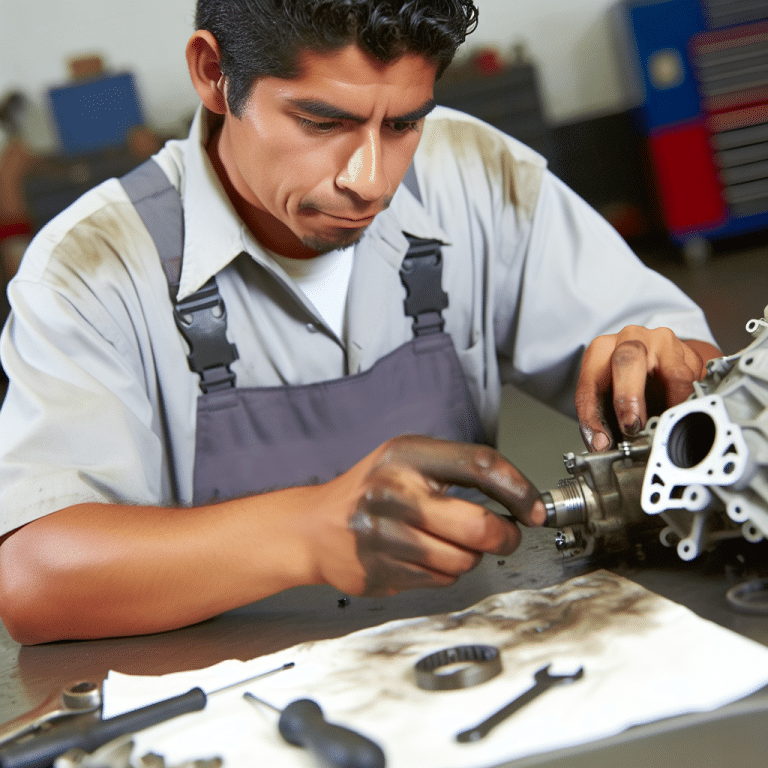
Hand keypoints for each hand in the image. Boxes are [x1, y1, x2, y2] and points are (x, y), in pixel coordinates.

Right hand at [302, 435, 544, 597]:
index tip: (534, 509)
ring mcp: (385, 536)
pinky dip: (444, 572)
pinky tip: (422, 557)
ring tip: (449, 543)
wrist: (314, 527)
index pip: (480, 465)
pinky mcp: (382, 571)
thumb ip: (456, 470)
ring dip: (470, 557)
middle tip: (506, 535)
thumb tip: (518, 500)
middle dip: (505, 536)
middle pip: (479, 525)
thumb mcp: (406, 459)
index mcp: (406, 455)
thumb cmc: (370, 490)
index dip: (518, 489)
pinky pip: (441, 581)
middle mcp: (394, 493)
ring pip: (464, 560)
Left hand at [575, 325, 719, 451]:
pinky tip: (678, 412)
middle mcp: (630, 339)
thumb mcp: (606, 394)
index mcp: (602, 349)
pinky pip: (691, 382)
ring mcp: (662, 343)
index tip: (601, 439)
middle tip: (632, 425)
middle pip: (627, 361)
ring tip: (661, 424)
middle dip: (628, 397)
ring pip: (670, 373)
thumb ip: (601, 417)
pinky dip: (685, 403)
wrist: (661, 361)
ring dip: (666, 405)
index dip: (592, 414)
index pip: (590, 381)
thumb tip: (601, 445)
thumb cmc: (627, 379)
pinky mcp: (688, 354)